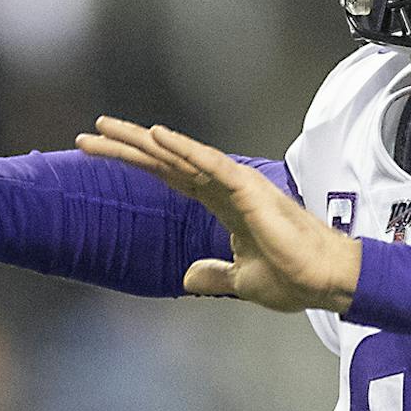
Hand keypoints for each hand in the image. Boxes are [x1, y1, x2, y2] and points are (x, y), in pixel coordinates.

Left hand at [76, 118, 361, 312]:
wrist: (324, 282)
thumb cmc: (293, 278)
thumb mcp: (241, 280)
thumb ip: (213, 273)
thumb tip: (185, 276)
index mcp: (221, 205)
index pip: (170, 178)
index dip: (136, 165)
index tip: (102, 156)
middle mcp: (225, 187)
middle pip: (165, 161)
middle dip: (125, 148)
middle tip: (86, 136)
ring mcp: (236, 185)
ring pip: (180, 156)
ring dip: (141, 141)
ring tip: (105, 128)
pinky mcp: (249, 189)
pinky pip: (209, 164)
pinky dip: (182, 148)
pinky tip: (155, 136)